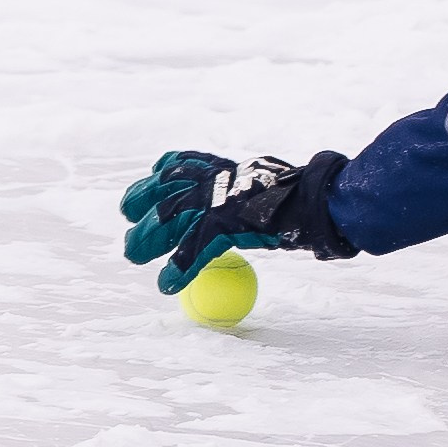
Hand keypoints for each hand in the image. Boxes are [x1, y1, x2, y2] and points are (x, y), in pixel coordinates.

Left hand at [121, 150, 358, 292]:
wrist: (319, 201)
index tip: (154, 173)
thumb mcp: (268, 188)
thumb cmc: (305, 198)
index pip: (187, 162)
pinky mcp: (221, 223)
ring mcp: (217, 199)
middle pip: (166, 188)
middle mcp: (216, 179)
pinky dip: (179, 268)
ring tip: (133, 255)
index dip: (166, 169)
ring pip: (169, 218)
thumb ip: (249, 194)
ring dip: (148, 238)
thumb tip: (243, 208)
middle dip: (142, 200)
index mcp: (227, 168)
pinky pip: (193, 250)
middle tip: (129, 215)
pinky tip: (167, 284)